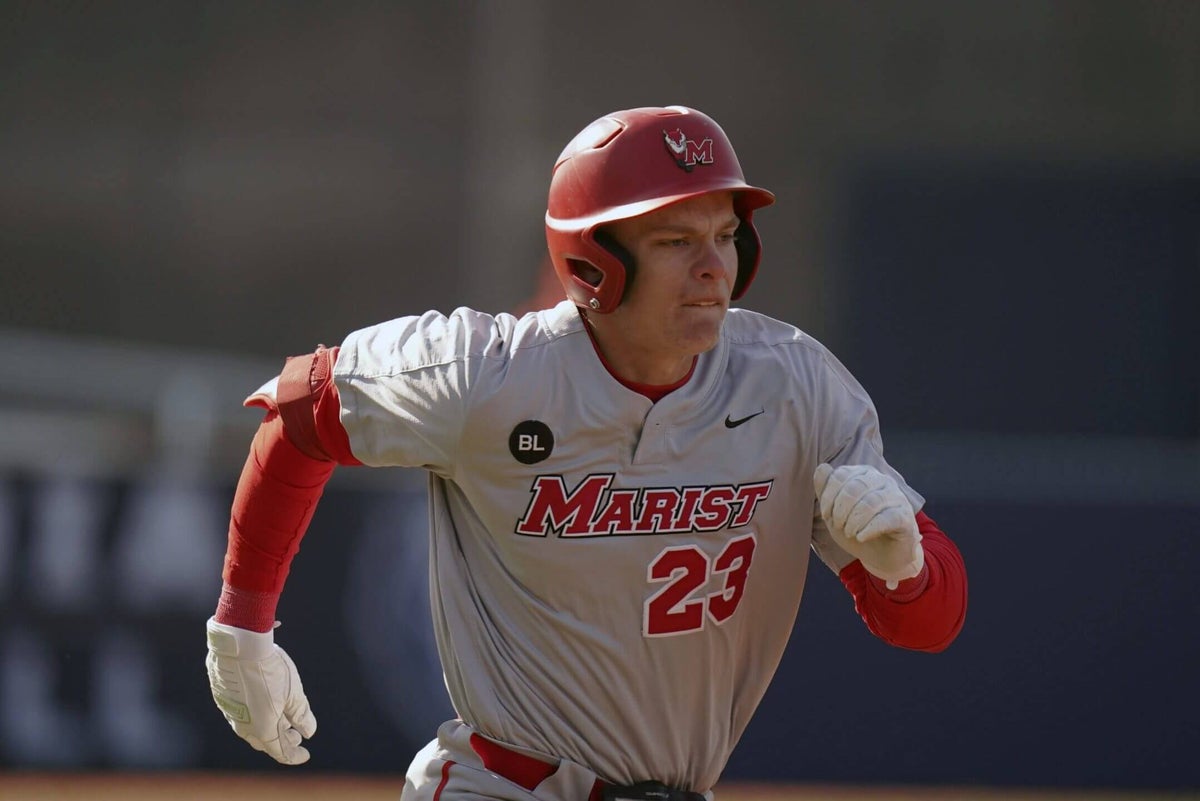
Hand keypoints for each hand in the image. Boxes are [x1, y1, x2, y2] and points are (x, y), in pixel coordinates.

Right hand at [205, 617, 316, 763]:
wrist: (238, 647)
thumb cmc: (270, 669)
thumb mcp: (293, 692)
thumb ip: (301, 715)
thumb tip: (308, 731)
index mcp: (263, 728)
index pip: (281, 751)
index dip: (294, 755)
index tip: (305, 754)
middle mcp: (243, 725)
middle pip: (264, 741)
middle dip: (282, 740)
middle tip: (295, 736)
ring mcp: (229, 711)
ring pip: (250, 728)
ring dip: (267, 727)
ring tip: (282, 720)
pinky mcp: (221, 697)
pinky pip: (239, 712)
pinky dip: (254, 713)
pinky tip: (261, 703)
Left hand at [813, 463, 923, 588]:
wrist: (881, 555)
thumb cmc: (856, 528)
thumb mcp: (834, 511)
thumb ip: (825, 489)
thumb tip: (822, 468)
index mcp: (863, 474)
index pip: (840, 475)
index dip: (828, 496)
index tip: (826, 516)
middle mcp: (881, 480)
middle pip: (855, 487)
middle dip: (840, 510)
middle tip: (838, 526)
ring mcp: (896, 497)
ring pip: (871, 502)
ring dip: (854, 521)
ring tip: (849, 533)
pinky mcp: (905, 516)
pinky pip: (887, 518)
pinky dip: (869, 529)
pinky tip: (861, 538)